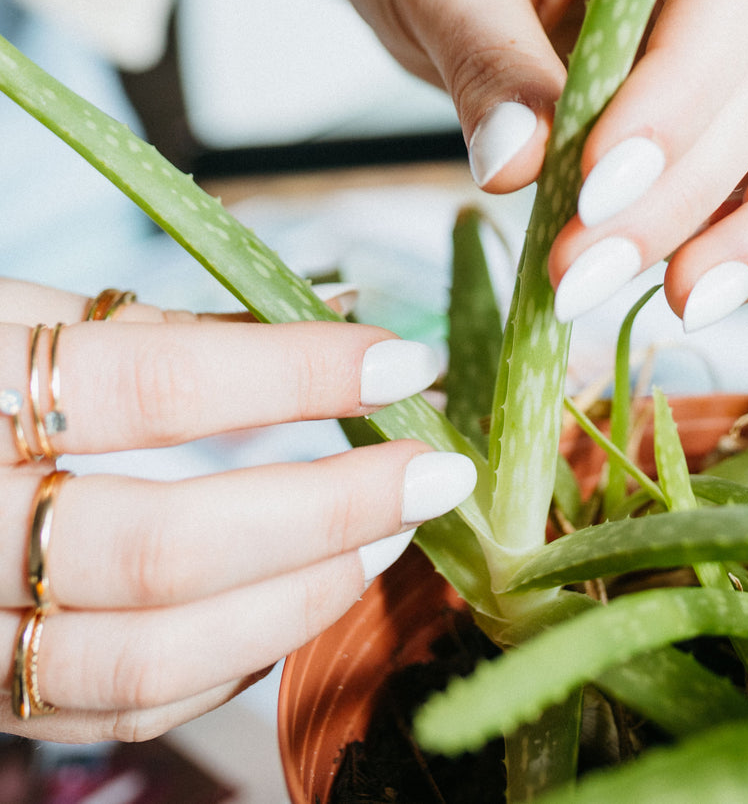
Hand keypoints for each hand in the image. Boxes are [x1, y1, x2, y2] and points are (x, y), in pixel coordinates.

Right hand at [0, 281, 474, 742]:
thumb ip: (163, 323)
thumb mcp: (11, 312)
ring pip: (144, 660)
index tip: (401, 355)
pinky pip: (114, 712)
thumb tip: (340, 311)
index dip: (291, 370)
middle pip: (161, 548)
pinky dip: (224, 666)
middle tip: (430, 472)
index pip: (151, 382)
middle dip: (324, 512)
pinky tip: (292, 604)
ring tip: (386, 540)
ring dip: (295, 601)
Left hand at [324, 0, 747, 328]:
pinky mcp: (709, 118)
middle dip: (681, 191)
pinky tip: (668, 296)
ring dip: (740, 236)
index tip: (598, 176)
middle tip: (579, 267)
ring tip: (659, 302)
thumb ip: (486, 58)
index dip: (678, 94)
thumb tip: (520, 166)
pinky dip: (730, 247)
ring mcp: (732, 44)